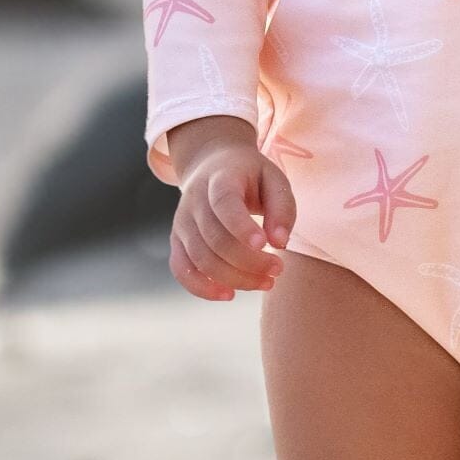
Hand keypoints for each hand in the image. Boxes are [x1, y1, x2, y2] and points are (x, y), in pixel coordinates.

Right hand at [165, 122, 294, 302]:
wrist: (211, 165)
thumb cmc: (250, 176)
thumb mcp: (273, 180)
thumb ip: (282, 208)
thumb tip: (280, 243)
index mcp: (220, 178)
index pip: (224, 204)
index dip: (242, 227)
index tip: (267, 246)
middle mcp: (194, 200)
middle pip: (215, 240)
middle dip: (250, 262)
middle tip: (278, 269)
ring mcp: (182, 222)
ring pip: (202, 260)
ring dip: (236, 279)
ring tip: (266, 282)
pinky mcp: (177, 241)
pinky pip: (181, 270)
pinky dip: (202, 288)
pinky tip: (229, 295)